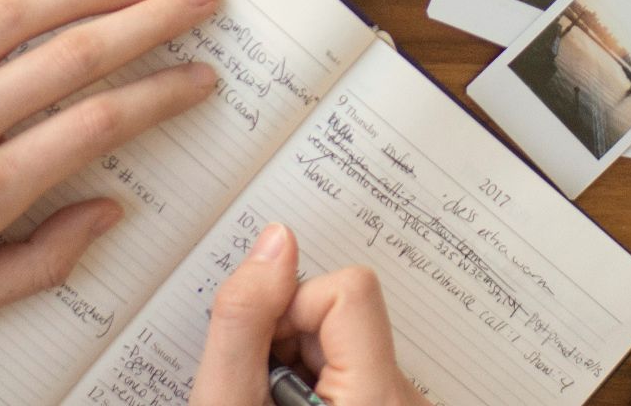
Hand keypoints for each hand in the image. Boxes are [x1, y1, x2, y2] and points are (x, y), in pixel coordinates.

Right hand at [190, 224, 431, 405]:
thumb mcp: (226, 400)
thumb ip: (244, 319)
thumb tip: (276, 241)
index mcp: (377, 396)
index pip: (350, 288)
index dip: (291, 309)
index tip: (266, 354)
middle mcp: (405, 398)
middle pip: (344, 310)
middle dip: (290, 339)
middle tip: (264, 394)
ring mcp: (400, 403)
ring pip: (345, 336)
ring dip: (298, 362)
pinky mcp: (390, 405)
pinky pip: (353, 361)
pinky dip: (315, 380)